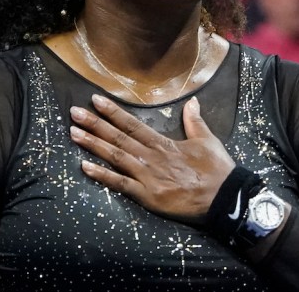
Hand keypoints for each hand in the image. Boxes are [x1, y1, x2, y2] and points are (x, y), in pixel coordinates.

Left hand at [69, 95, 235, 223]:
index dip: (113, 112)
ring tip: (73, 133)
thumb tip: (192, 101)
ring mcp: (148, 177)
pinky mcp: (148, 196)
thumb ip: (195, 122)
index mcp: (164, 143)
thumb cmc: (217, 170)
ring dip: (93, 145)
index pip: (133, 124)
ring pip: (115, 158)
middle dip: (95, 124)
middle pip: (118, 138)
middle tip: (73, 112)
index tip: (95, 100)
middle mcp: (151, 157)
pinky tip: (84, 168)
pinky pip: (120, 185)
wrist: (225, 198)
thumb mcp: (207, 141)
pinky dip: (102, 176)